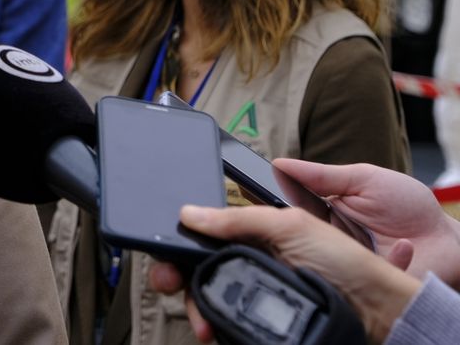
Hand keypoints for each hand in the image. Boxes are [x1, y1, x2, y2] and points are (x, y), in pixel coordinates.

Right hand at [148, 205, 421, 343]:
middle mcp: (254, 262)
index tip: (163, 254)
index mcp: (258, 233)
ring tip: (201, 323)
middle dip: (177, 276)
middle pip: (200, 267)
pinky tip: (213, 330)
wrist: (381, 311)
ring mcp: (260, 292)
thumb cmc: (346, 262)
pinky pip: (231, 322)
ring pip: (210, 299)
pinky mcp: (266, 320)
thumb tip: (189, 213)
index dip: (180, 242)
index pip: (206, 233)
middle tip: (166, 283)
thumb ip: (239, 218)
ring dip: (196, 307)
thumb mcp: (292, 226)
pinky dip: (218, 327)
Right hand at [272, 159, 459, 284]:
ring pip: (326, 262)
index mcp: (324, 215)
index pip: (288, 210)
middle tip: (318, 219)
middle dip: (302, 229)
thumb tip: (280, 163)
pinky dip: (391, 259)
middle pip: (299, 239)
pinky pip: (366, 279)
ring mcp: (347, 266)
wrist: (449, 242)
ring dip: (343, 248)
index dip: (270, 203)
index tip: (253, 191)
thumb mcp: (364, 180)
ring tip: (366, 235)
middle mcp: (329, 242)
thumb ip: (322, 175)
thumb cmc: (409, 207)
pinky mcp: (369, 285)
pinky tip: (405, 246)